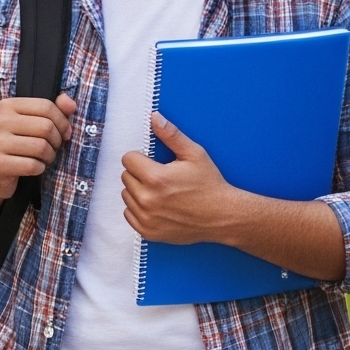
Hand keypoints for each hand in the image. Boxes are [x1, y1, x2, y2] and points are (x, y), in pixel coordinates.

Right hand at [0, 95, 77, 195]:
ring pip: (41, 147)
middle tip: (52, 148)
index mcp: (7, 106)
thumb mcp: (36, 123)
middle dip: (56, 141)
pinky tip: (33, 167)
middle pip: (46, 127)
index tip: (64, 133)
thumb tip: (71, 104)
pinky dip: (40, 168)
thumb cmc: (20, 143)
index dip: (62, 122)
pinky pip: (33, 165)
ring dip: (49, 157)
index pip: (46, 106)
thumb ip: (55, 110)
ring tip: (43, 158)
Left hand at [119, 113, 236, 244]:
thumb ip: (171, 135)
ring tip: (162, 192)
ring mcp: (146, 217)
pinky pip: (129, 214)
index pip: (127, 159)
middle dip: (140, 174)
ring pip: (126, 195)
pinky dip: (139, 209)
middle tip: (162, 178)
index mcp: (155, 178)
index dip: (141, 158)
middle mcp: (147, 199)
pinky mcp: (147, 231)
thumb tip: (154, 117)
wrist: (224, 216)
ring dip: (138, 191)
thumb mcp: (194, 155)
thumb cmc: (210, 184)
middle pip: (126, 176)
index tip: (155, 163)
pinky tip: (158, 206)